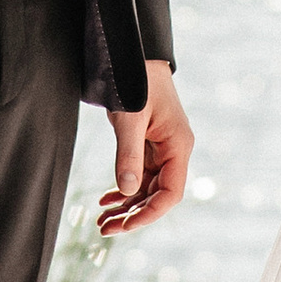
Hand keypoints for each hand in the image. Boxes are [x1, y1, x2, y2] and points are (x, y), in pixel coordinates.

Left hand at [99, 59, 191, 235]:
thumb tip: (127, 191)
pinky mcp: (148, 143)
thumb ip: (129, 154)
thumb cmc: (136, 80)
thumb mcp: (130, 118)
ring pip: (146, 187)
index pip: (170, 193)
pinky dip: (123, 188)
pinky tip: (106, 199)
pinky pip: (139, 174)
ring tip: (102, 221)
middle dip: (133, 214)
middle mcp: (173, 150)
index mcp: (178, 146)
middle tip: (105, 229)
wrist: (135, 53)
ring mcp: (161, 147)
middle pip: (157, 195)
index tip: (126, 226)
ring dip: (126, 205)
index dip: (150, 214)